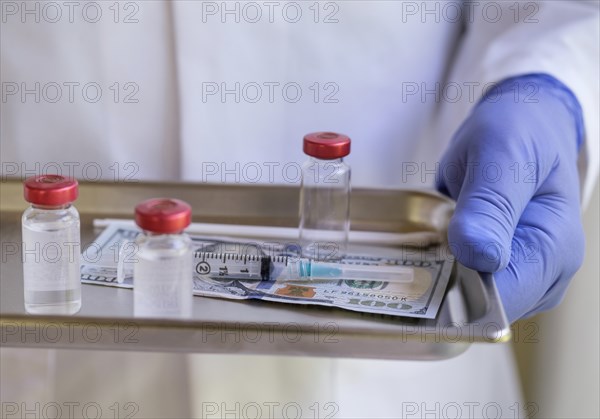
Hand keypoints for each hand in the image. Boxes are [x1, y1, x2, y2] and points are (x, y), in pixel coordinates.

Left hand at [437, 74, 584, 322]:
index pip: (502, 299)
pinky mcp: (499, 269)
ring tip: (425, 235)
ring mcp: (522, 274)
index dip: (457, 291)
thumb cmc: (519, 134)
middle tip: (416, 244)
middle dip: (442, 282)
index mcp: (554, 249)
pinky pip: (463, 281)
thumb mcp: (501, 154)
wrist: (523, 125)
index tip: (420, 267)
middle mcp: (543, 273)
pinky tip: (432, 240)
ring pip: (468, 297)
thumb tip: (479, 256)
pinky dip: (441, 265)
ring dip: (438, 274)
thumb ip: (491, 204)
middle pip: (482, 304)